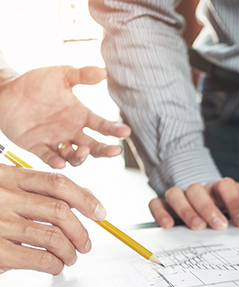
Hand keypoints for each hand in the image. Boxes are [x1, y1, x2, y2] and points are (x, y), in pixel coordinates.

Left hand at [0, 66, 130, 168]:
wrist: (6, 90)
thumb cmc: (35, 83)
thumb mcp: (61, 75)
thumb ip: (83, 75)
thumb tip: (104, 72)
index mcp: (80, 117)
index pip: (102, 126)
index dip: (114, 130)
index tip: (126, 131)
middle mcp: (72, 132)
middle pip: (94, 147)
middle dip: (105, 150)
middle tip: (116, 151)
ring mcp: (56, 141)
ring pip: (74, 156)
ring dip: (81, 157)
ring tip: (85, 151)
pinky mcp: (38, 147)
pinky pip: (49, 157)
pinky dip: (56, 161)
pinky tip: (61, 162)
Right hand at [0, 163, 106, 274]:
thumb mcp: (4, 189)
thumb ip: (37, 191)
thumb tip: (84, 199)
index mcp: (8, 177)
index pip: (57, 183)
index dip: (85, 199)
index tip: (100, 213)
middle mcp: (3, 196)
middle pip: (61, 211)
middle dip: (81, 231)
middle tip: (85, 244)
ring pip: (54, 236)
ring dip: (70, 251)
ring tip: (70, 257)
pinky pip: (40, 258)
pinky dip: (55, 264)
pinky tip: (54, 266)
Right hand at [149, 177, 238, 229]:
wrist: (208, 201)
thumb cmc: (227, 205)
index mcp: (219, 187)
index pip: (225, 185)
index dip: (234, 202)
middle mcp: (199, 190)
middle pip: (198, 190)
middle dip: (209, 208)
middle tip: (220, 226)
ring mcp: (181, 197)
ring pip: (176, 194)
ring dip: (186, 211)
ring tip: (198, 227)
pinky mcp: (165, 205)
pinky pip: (156, 203)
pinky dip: (160, 212)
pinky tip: (168, 225)